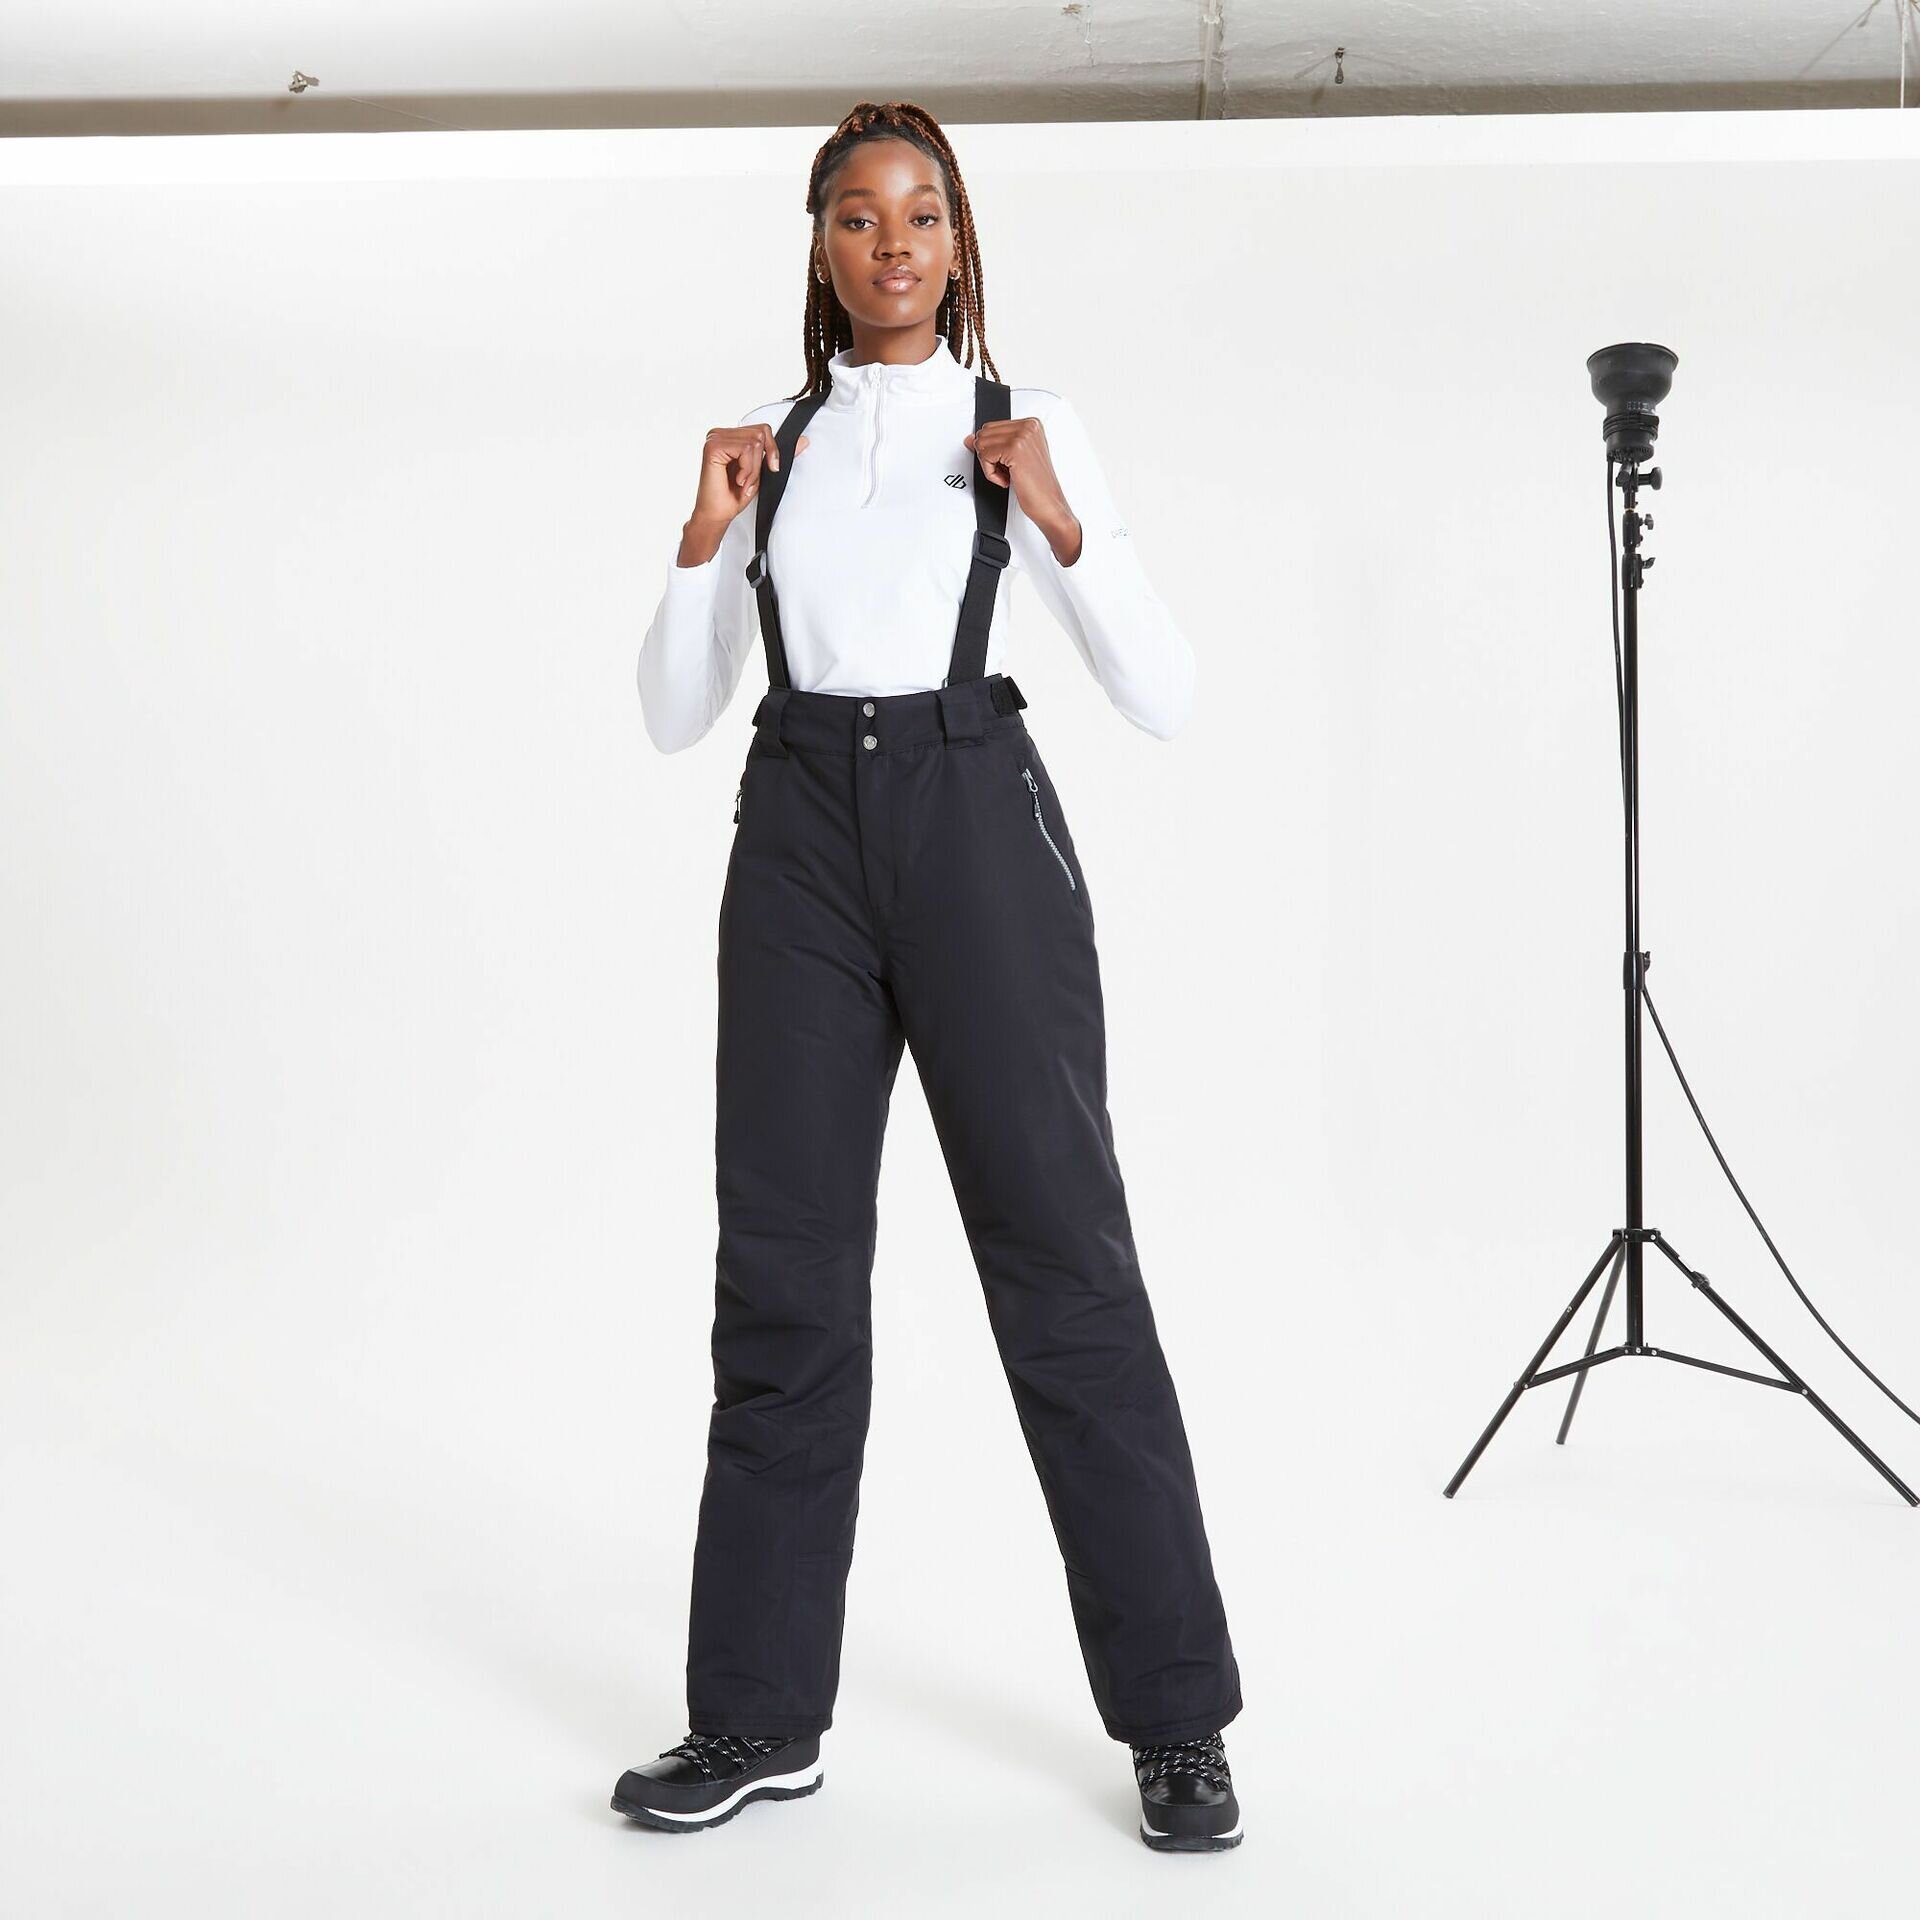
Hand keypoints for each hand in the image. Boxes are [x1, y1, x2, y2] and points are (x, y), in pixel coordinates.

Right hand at [677, 423, 810, 565]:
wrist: (717, 515)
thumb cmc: (734, 496)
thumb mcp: (762, 472)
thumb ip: (778, 454)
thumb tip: (803, 441)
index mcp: (730, 437)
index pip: (762, 429)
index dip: (771, 450)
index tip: (770, 469)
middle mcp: (720, 434)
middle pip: (760, 434)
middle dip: (761, 463)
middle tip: (749, 481)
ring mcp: (715, 438)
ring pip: (755, 442)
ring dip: (754, 470)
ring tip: (743, 483)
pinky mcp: (713, 446)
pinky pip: (746, 449)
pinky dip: (748, 469)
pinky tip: (738, 481)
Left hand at [964, 415, 1082, 565]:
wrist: (1049, 504)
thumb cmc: (1036, 486)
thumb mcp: (1013, 459)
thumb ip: (994, 445)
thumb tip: (969, 439)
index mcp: (1031, 424)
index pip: (991, 427)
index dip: (992, 451)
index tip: (1007, 464)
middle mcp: (1028, 426)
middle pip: (984, 433)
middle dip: (989, 457)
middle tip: (1007, 471)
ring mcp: (1022, 435)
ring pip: (982, 444)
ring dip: (990, 466)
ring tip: (1008, 475)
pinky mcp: (1014, 448)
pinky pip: (984, 456)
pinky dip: (990, 473)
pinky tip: (1007, 480)